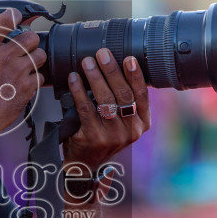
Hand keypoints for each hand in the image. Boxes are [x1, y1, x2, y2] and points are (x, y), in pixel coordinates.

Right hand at [0, 8, 46, 137]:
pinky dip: (35, 79)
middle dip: (29, 41)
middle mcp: (5, 57)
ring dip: (35, 59)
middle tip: (24, 48)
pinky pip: (41, 77)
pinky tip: (25, 83)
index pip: (5, 21)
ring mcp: (18, 72)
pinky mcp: (27, 88)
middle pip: (31, 37)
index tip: (16, 16)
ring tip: (27, 66)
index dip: (14, 15)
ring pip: (40, 56)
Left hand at [62, 49, 150, 171]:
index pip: (142, 95)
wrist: (85, 163)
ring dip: (95, 78)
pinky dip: (79, 91)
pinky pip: (86, 109)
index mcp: (142, 123)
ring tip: (87, 62)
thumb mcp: (121, 121)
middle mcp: (131, 131)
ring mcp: (113, 136)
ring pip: (105, 100)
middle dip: (112, 71)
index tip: (129, 58)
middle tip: (102, 54)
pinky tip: (74, 79)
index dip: (136, 75)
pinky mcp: (94, 138)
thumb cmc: (103, 134)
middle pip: (123, 95)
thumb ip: (124, 102)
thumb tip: (117, 66)